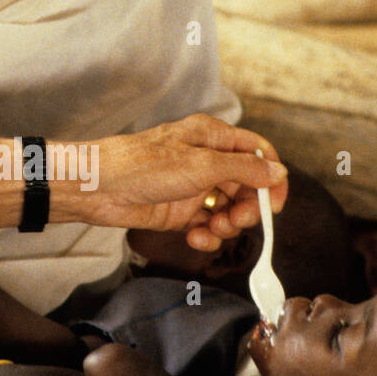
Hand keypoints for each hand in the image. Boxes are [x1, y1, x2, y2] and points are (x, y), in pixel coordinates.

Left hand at [77, 115, 289, 252]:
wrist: (98, 187)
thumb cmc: (143, 165)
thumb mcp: (202, 164)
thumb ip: (244, 169)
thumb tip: (278, 173)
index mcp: (213, 138)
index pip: (257, 153)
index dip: (272, 177)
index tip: (276, 204)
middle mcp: (205, 161)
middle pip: (246, 186)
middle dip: (247, 207)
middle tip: (236, 220)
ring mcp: (192, 187)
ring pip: (227, 209)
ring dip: (226, 224)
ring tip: (213, 230)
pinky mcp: (178, 212)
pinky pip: (205, 225)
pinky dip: (206, 235)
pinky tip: (196, 237)